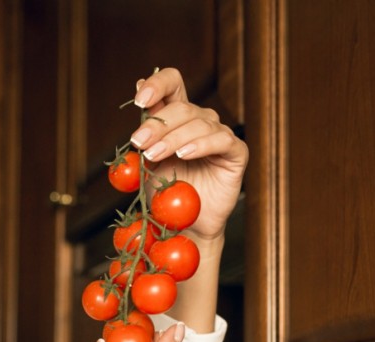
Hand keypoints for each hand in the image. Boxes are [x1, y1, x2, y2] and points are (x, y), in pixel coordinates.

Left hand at [128, 68, 247, 240]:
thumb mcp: (148, 157)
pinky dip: (201, 145)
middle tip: (139, 142)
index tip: (140, 100)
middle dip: (157, 125)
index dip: (158, 84)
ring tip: (154, 155)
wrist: (185, 224)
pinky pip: (222, 140)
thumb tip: (138, 84)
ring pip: (199, 123)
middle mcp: (202, 121)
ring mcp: (221, 135)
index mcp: (179, 117)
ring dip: (173, 138)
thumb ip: (146, 127)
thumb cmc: (167, 191)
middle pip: (183, 107)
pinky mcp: (236, 153)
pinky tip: (184, 155)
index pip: (173, 84)